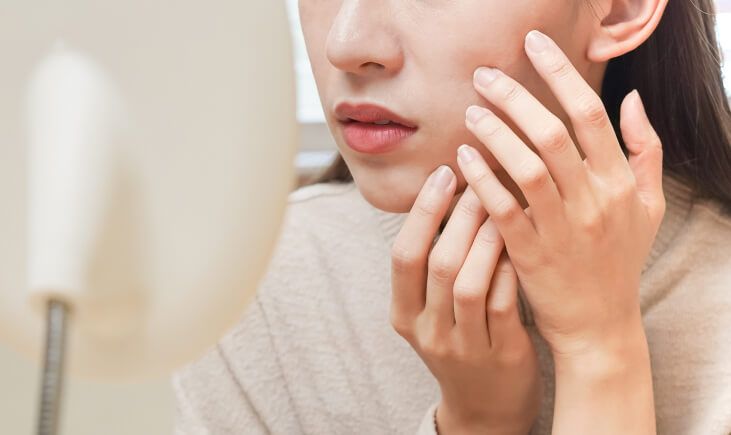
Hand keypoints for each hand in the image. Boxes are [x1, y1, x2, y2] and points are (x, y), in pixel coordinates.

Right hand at [390, 168, 541, 434]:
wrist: (485, 406)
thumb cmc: (460, 338)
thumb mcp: (432, 309)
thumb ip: (433, 264)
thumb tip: (449, 190)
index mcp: (404, 314)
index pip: (403, 255)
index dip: (422, 212)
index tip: (444, 173)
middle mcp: (428, 331)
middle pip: (438, 264)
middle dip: (460, 215)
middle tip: (482, 178)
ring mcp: (464, 346)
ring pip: (469, 283)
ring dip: (486, 238)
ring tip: (504, 203)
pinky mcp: (501, 354)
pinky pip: (504, 304)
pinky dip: (509, 269)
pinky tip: (523, 241)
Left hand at [456, 30, 664, 360]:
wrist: (599, 324)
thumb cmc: (619, 260)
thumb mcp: (648, 206)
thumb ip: (646, 150)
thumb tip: (633, 100)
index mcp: (621, 183)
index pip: (590, 115)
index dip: (560, 74)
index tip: (532, 44)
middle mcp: (594, 201)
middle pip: (553, 134)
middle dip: (516, 96)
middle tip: (484, 75)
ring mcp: (563, 229)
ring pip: (526, 168)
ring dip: (495, 134)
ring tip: (470, 112)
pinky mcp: (531, 255)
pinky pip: (503, 209)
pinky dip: (481, 180)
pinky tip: (462, 158)